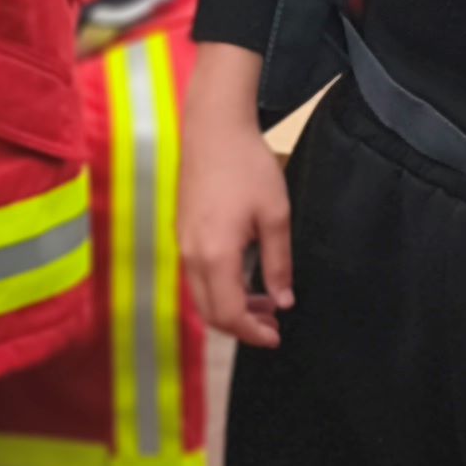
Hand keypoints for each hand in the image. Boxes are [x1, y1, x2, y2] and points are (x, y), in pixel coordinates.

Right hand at [179, 44, 294, 348]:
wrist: (213, 130)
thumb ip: (279, 263)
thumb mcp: (275, 216)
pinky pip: (197, 277)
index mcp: (215, 255)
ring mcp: (182, 245)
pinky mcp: (182, 234)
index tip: (276, 336)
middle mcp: (191, 256)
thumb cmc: (247, 166)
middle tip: (273, 325)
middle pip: (211, 313)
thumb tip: (283, 300)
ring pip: (202, 297)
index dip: (252, 333)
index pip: (228, 314)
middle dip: (242, 327)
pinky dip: (220, 289)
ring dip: (231, 308)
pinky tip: (246, 279)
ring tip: (265, 303)